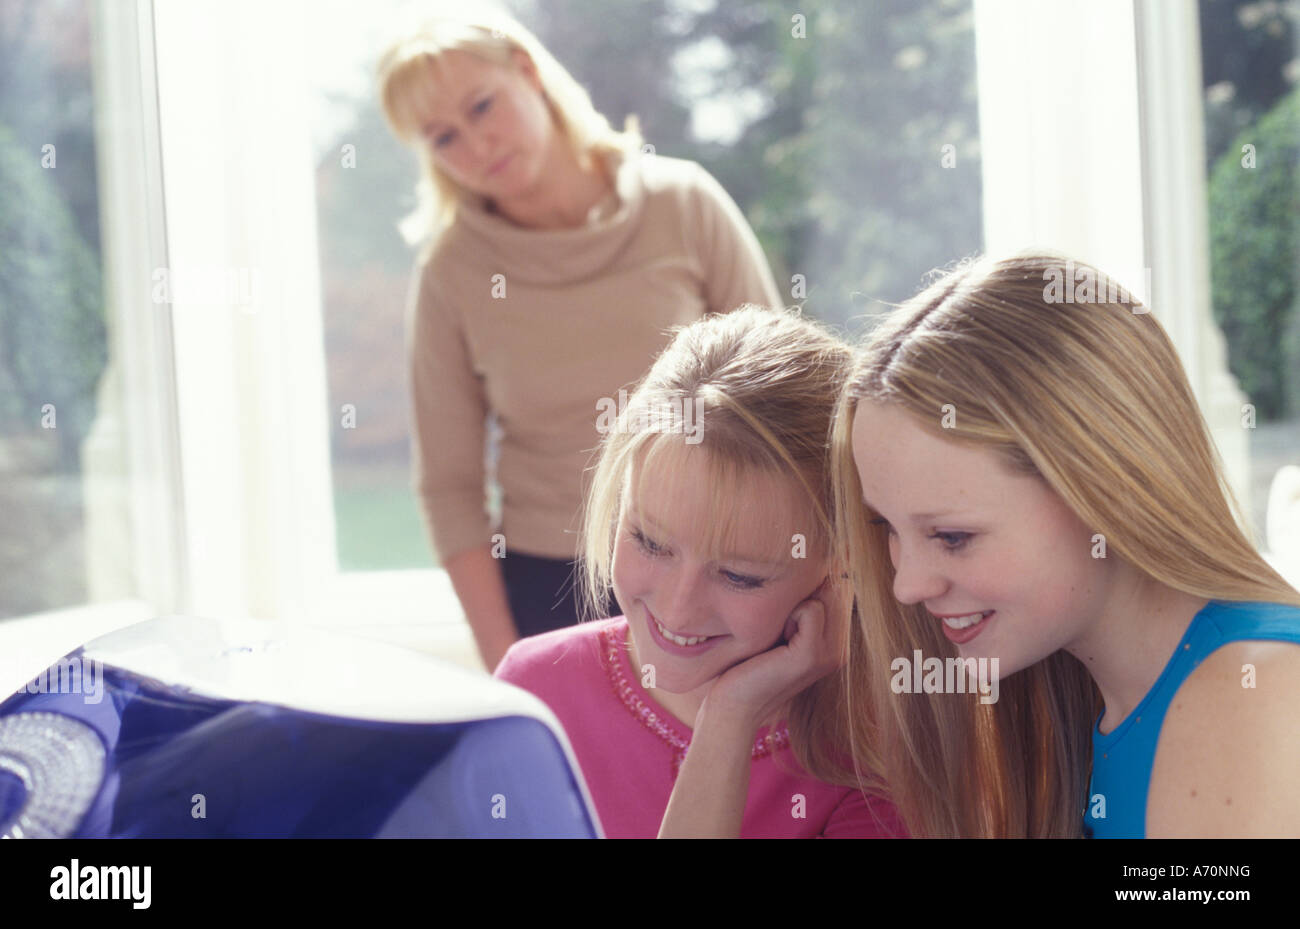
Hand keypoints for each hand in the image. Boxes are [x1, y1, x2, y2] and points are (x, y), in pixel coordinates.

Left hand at [699, 569, 850, 732]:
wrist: (731, 702)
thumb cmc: (748, 659)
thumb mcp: (778, 624)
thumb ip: (799, 598)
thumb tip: (813, 558)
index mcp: (835, 639)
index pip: (839, 583)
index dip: (810, 583)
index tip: (784, 609)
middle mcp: (839, 646)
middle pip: (835, 585)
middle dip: (803, 592)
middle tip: (778, 625)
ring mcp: (831, 654)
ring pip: (824, 594)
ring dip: (793, 603)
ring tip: (776, 633)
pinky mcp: (813, 657)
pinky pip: (811, 609)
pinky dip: (789, 615)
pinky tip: (774, 640)